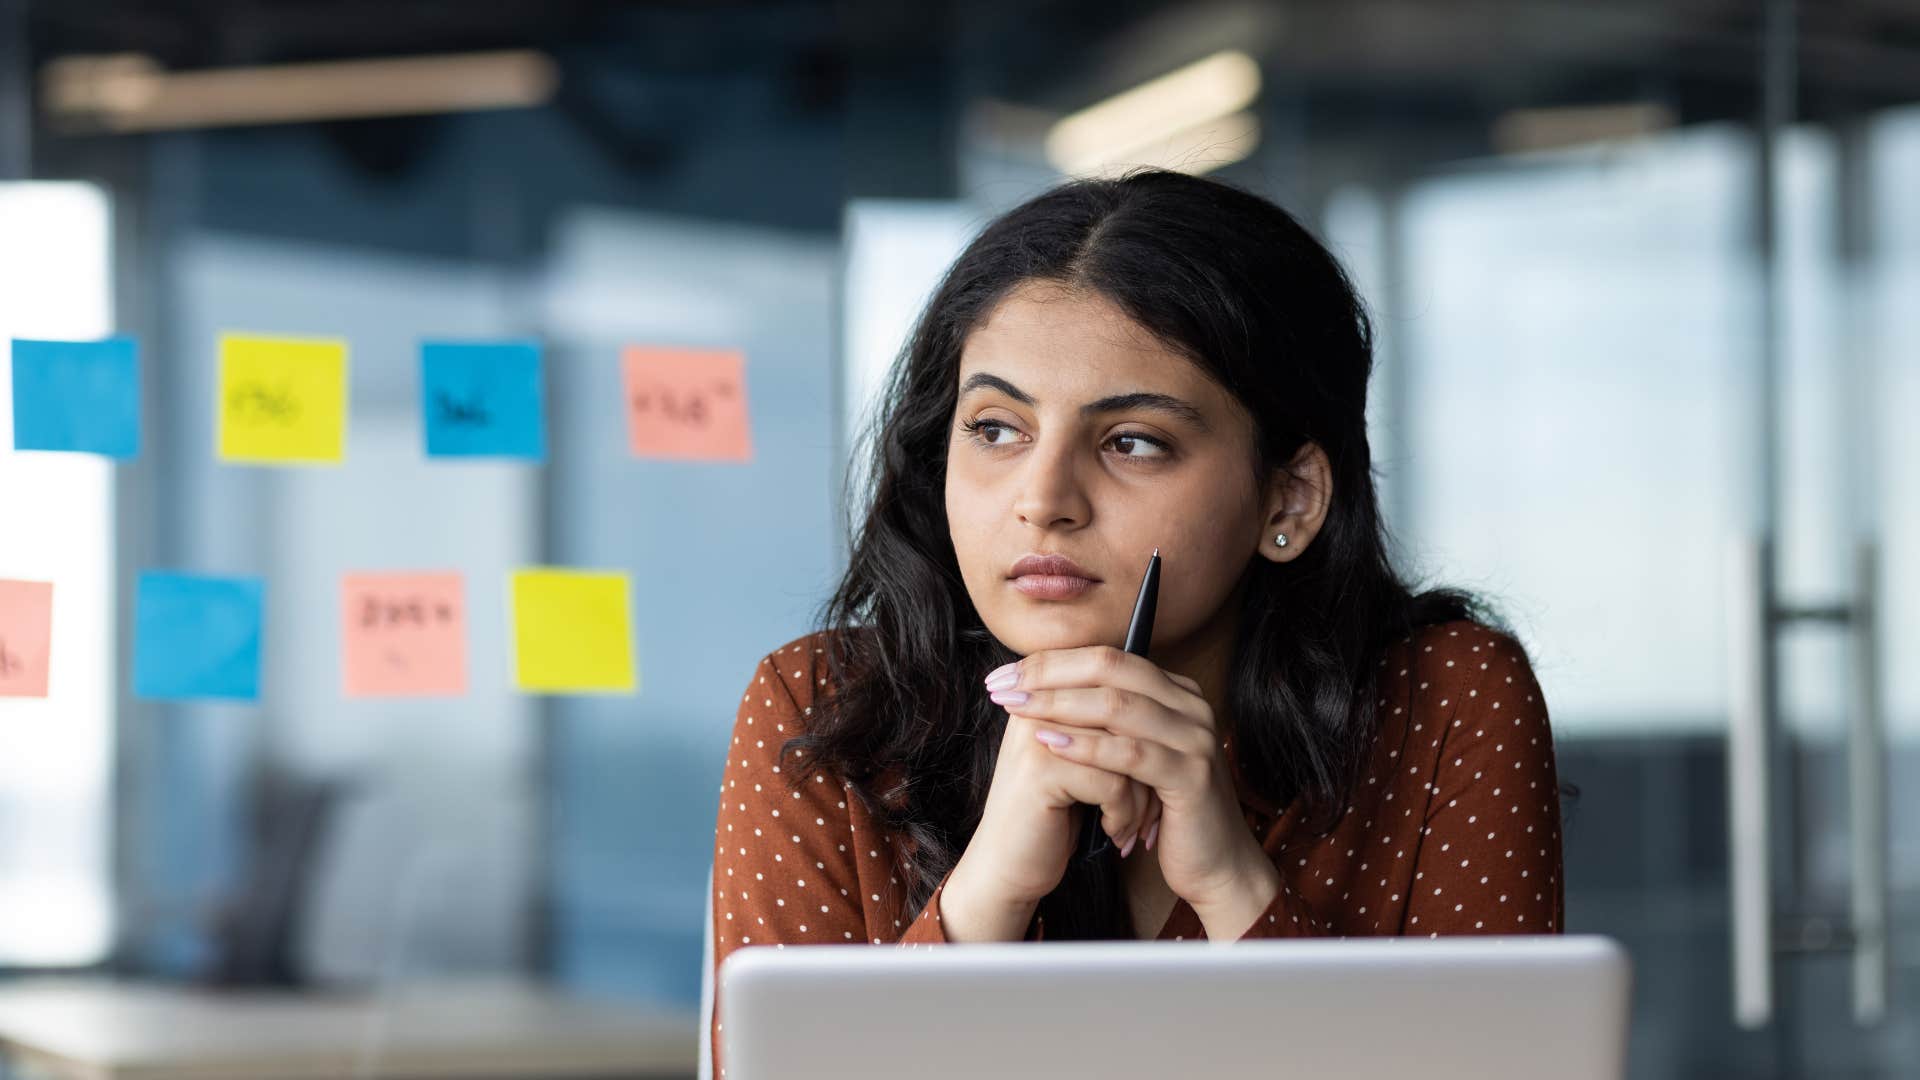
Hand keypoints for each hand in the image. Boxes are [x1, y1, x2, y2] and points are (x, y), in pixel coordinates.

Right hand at [949, 677, 1162, 915]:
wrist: (1008, 868)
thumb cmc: (1051, 815)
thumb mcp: (1079, 761)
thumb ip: (1104, 724)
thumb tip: (1166, 696)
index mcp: (1043, 692)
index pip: (1117, 690)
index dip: (1145, 735)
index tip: (1154, 776)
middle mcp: (1035, 704)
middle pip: (1126, 719)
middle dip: (1149, 766)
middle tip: (1154, 804)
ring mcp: (1036, 735)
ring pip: (1127, 751)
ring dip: (1141, 796)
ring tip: (1134, 823)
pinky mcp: (1041, 771)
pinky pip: (1114, 784)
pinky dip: (1124, 814)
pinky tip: (1114, 832)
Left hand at [986, 645, 1271, 916]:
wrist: (1214, 865)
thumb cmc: (1163, 810)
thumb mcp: (1131, 755)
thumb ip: (1102, 720)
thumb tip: (1037, 686)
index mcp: (1175, 692)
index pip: (1107, 657)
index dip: (1051, 662)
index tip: (1003, 674)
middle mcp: (1191, 706)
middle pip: (1111, 668)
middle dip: (1049, 674)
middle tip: (1002, 685)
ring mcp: (1196, 738)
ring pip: (1118, 705)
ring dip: (1059, 704)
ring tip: (1016, 709)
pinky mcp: (1192, 776)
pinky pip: (1132, 753)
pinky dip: (1087, 746)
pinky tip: (1049, 744)